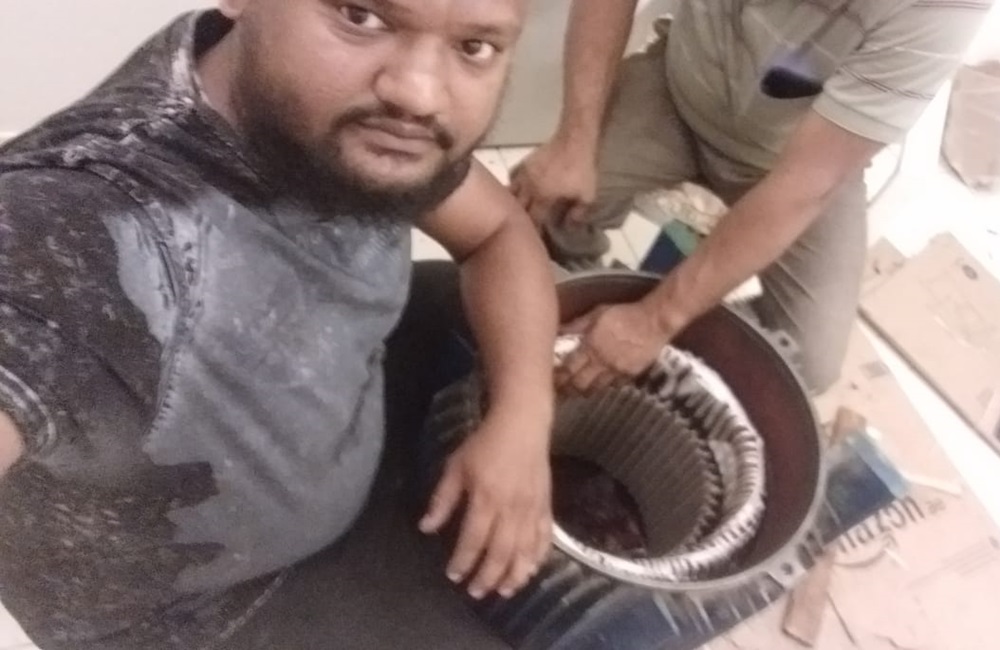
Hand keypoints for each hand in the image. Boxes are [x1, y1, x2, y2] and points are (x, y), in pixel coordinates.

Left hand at [420, 413, 552, 599]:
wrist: (522, 425)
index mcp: (486, 498)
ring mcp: (532, 509)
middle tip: (476, 592)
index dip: (462, 561)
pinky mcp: (546, 507)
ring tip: (503, 591)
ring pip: (525, 551)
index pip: (473, 539)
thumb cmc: (484, 444)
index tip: (453, 575)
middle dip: (487, 576)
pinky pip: (544, 539)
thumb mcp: (456, 466)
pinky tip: (530, 571)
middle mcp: (511, 509)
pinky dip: (538, 558)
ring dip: (514, 575)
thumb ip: (442, 499)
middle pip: (500, 552)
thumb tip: (425, 527)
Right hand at [509, 138, 597, 227]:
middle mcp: (528, 187)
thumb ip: (577, 214)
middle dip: (522, 221)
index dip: (535, 232)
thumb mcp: (587, 195)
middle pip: (518, 209)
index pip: (534, 221)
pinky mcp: (524, 163)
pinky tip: (517, 191)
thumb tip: (569, 227)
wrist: (575, 139)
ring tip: (517, 212)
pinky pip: (512, 179)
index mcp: (543, 197)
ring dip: (513, 205)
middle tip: (527, 229)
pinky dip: (512, 188)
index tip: (537, 240)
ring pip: (510, 194)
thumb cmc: (582, 168)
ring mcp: (523, 174)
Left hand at [557, 301, 673, 393]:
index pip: (569, 368)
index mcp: (591, 346)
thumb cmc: (626, 314)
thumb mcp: (598, 313)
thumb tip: (560, 330)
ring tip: (577, 391)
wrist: (654, 321)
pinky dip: (605, 386)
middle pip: (580, 383)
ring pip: (596, 388)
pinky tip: (600, 385)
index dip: (559, 377)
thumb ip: (577, 324)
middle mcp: (602, 362)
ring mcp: (616, 370)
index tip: (551, 380)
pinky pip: (614, 385)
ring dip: (584, 390)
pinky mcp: (630, 374)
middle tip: (561, 391)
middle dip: (568, 389)